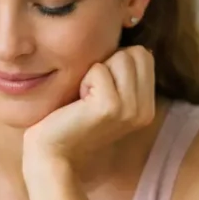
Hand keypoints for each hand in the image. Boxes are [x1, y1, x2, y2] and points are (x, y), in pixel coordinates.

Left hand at [24, 47, 155, 170]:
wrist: (52, 152)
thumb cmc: (72, 119)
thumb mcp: (108, 96)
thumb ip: (125, 75)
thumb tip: (138, 47)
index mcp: (147, 108)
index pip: (144, 55)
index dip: (115, 62)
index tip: (99, 89)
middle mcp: (144, 111)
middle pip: (136, 53)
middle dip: (109, 64)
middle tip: (91, 93)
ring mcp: (129, 110)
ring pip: (121, 57)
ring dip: (96, 72)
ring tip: (86, 98)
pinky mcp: (109, 107)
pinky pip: (98, 70)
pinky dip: (84, 80)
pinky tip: (78, 103)